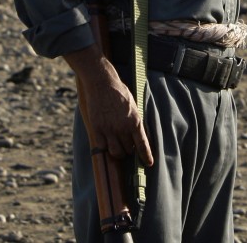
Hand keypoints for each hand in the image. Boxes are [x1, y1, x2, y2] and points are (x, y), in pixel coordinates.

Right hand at [65, 45, 153, 165]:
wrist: (102, 83)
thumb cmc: (119, 92)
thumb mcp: (133, 106)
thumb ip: (135, 121)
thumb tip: (137, 135)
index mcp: (135, 121)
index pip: (143, 144)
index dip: (146, 156)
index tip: (149, 163)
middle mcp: (122, 128)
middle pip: (129, 150)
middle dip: (129, 150)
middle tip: (127, 145)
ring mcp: (109, 129)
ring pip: (116, 152)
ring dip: (118, 151)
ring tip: (117, 145)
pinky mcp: (97, 129)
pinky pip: (102, 147)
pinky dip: (105, 147)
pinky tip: (106, 141)